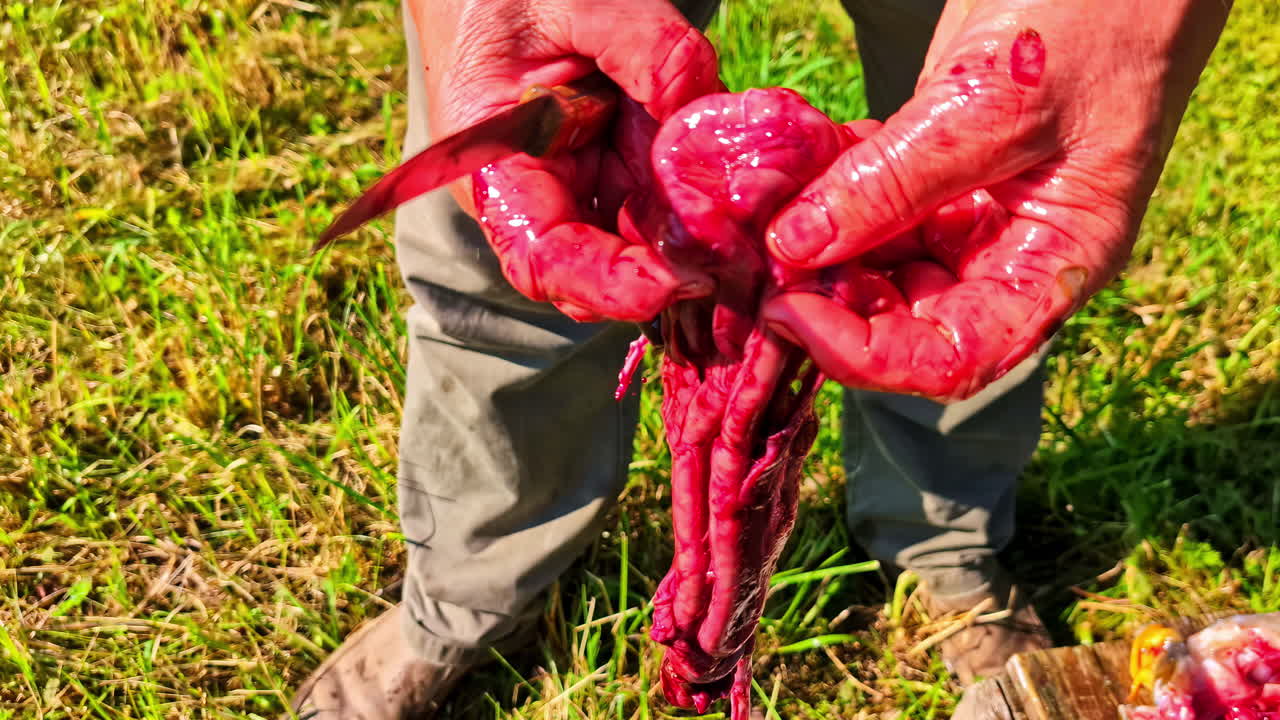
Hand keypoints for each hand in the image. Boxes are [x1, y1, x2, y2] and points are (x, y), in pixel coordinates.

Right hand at [409, 0, 720, 321]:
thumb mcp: (576, 0)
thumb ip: (644, 46)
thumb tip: (701, 107)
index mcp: (499, 168)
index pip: (543, 259)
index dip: (607, 285)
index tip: (674, 280)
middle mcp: (541, 196)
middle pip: (602, 273)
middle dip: (668, 273)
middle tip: (734, 255)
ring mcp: (586, 189)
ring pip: (644, 246)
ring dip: (696, 243)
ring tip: (746, 221)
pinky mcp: (622, 176)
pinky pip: (667, 208)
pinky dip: (707, 207)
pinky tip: (743, 187)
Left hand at [761, 0, 1231, 400]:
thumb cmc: (1096, 20)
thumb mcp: (996, 104)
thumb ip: (897, 180)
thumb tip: (796, 247)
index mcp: (1052, 264)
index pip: (955, 357)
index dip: (869, 354)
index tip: (792, 313)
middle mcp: (1004, 252)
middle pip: (902, 318)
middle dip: (826, 300)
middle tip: (757, 266)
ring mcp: (965, 209)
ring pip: (872, 262)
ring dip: (812, 248)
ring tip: (755, 221)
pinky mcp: (929, 164)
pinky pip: (861, 199)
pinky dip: (818, 192)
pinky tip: (779, 176)